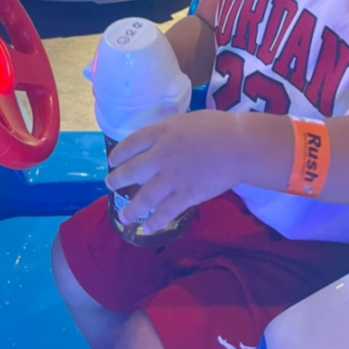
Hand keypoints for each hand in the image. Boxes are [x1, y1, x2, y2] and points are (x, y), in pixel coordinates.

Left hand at [106, 110, 242, 233]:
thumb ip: (169, 131)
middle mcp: (160, 156)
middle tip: (109, 185)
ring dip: (131, 209)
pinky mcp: (186, 195)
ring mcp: (171, 178)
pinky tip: (147, 227)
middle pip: (131, 171)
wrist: (238, 146)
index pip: (131, 143)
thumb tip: (161, 139)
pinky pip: (165, 212)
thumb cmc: (218, 127)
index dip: (119, 153)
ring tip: (123, 217)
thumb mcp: (186, 120)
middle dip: (117, 179)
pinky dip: (154, 221)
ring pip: (144, 197)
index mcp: (161, 133)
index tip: (112, 160)